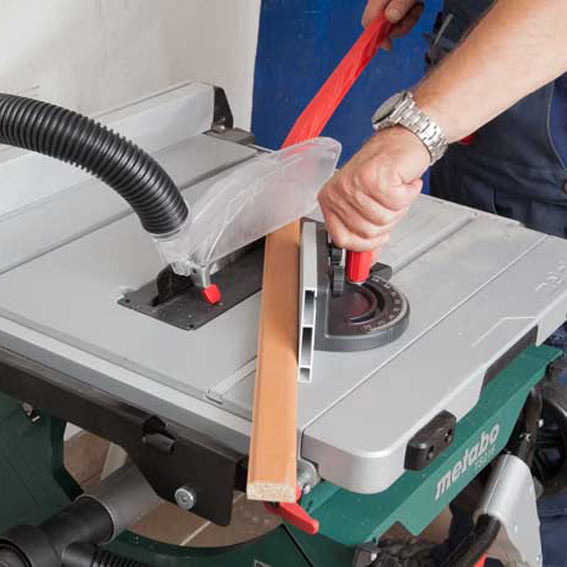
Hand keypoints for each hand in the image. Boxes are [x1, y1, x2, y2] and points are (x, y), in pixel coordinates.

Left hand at [318, 127, 429, 257]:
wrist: (404, 140)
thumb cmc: (386, 170)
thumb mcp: (369, 207)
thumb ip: (365, 236)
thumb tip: (364, 264)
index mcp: (330, 200)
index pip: (342, 240)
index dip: (365, 244)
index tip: (378, 236)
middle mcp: (338, 192)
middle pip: (367, 232)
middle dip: (388, 221)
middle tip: (391, 202)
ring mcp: (354, 184)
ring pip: (383, 220)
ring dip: (399, 208)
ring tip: (396, 190)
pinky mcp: (375, 177)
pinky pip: (397, 204)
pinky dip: (408, 195)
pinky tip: (403, 182)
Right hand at [362, 0, 423, 49]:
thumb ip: (399, 3)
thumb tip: (390, 18)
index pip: (368, 22)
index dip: (377, 37)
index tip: (388, 45)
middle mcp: (380, 1)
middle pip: (382, 24)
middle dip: (399, 27)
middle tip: (411, 18)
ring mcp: (389, 3)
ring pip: (394, 21)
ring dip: (408, 20)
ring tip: (417, 7)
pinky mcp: (397, 3)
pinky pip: (401, 14)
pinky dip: (411, 13)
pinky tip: (417, 5)